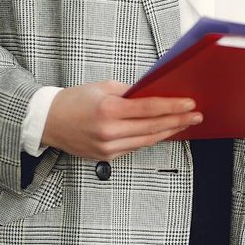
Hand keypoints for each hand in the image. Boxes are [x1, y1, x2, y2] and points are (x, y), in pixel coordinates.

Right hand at [42, 81, 203, 161]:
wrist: (48, 122)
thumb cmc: (74, 100)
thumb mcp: (102, 87)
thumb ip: (129, 92)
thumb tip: (154, 95)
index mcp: (108, 109)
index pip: (149, 108)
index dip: (172, 106)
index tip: (189, 104)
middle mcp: (109, 131)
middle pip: (152, 127)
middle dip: (178, 120)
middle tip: (196, 116)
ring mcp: (108, 147)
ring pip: (147, 140)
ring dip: (168, 131)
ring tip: (185, 123)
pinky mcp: (106, 157)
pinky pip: (135, 147)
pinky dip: (151, 139)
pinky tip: (162, 132)